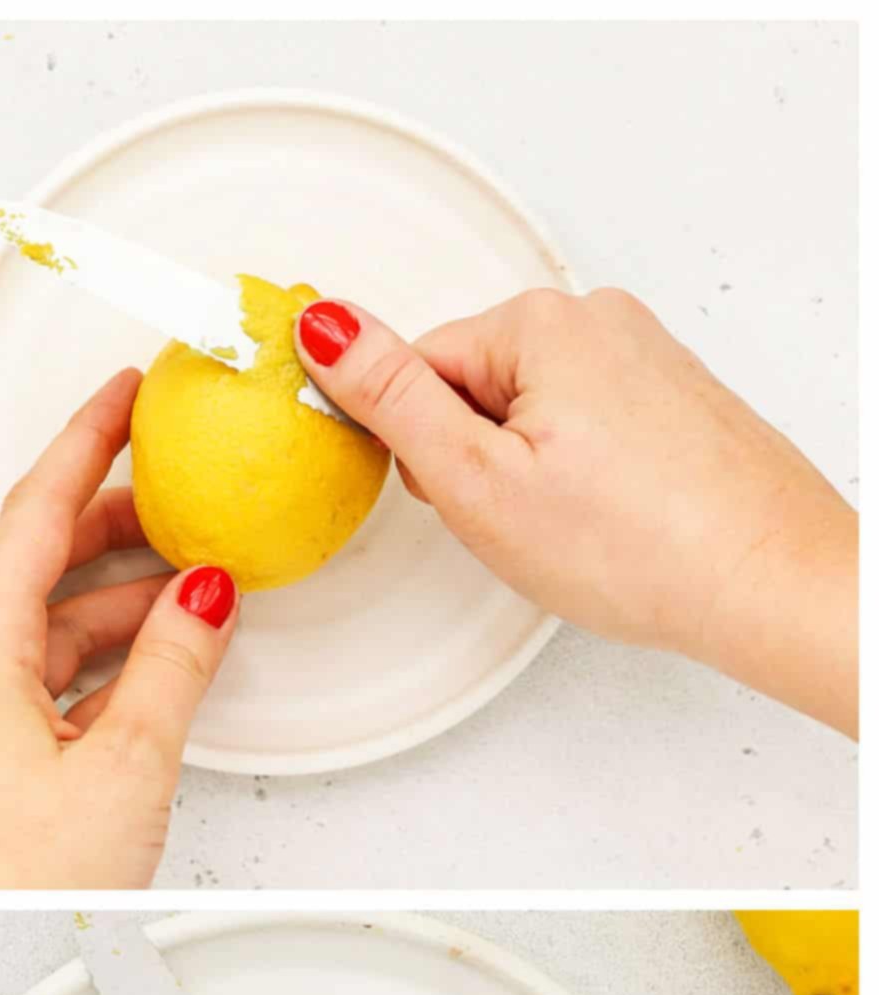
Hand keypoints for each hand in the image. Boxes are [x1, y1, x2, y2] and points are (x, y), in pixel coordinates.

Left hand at [0, 369, 238, 888]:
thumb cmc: (15, 883)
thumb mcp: (125, 763)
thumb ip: (172, 668)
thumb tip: (204, 595)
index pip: (35, 514)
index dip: (85, 444)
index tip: (124, 395)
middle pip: (36, 560)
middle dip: (111, 518)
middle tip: (174, 485)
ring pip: (46, 622)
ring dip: (117, 597)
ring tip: (191, 581)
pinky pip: (45, 674)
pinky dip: (103, 655)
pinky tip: (154, 662)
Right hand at [296, 290, 856, 735]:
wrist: (764, 582)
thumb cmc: (639, 544)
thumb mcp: (476, 479)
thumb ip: (390, 399)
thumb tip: (322, 325)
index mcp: (538, 323)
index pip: (417, 369)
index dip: (421, 451)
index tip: (460, 497)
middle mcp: (598, 320)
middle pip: (475, 388)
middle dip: (478, 462)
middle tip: (521, 520)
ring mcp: (644, 358)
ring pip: (531, 416)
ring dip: (530, 476)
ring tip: (575, 526)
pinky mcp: (673, 400)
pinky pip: (588, 432)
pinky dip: (583, 479)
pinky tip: (609, 520)